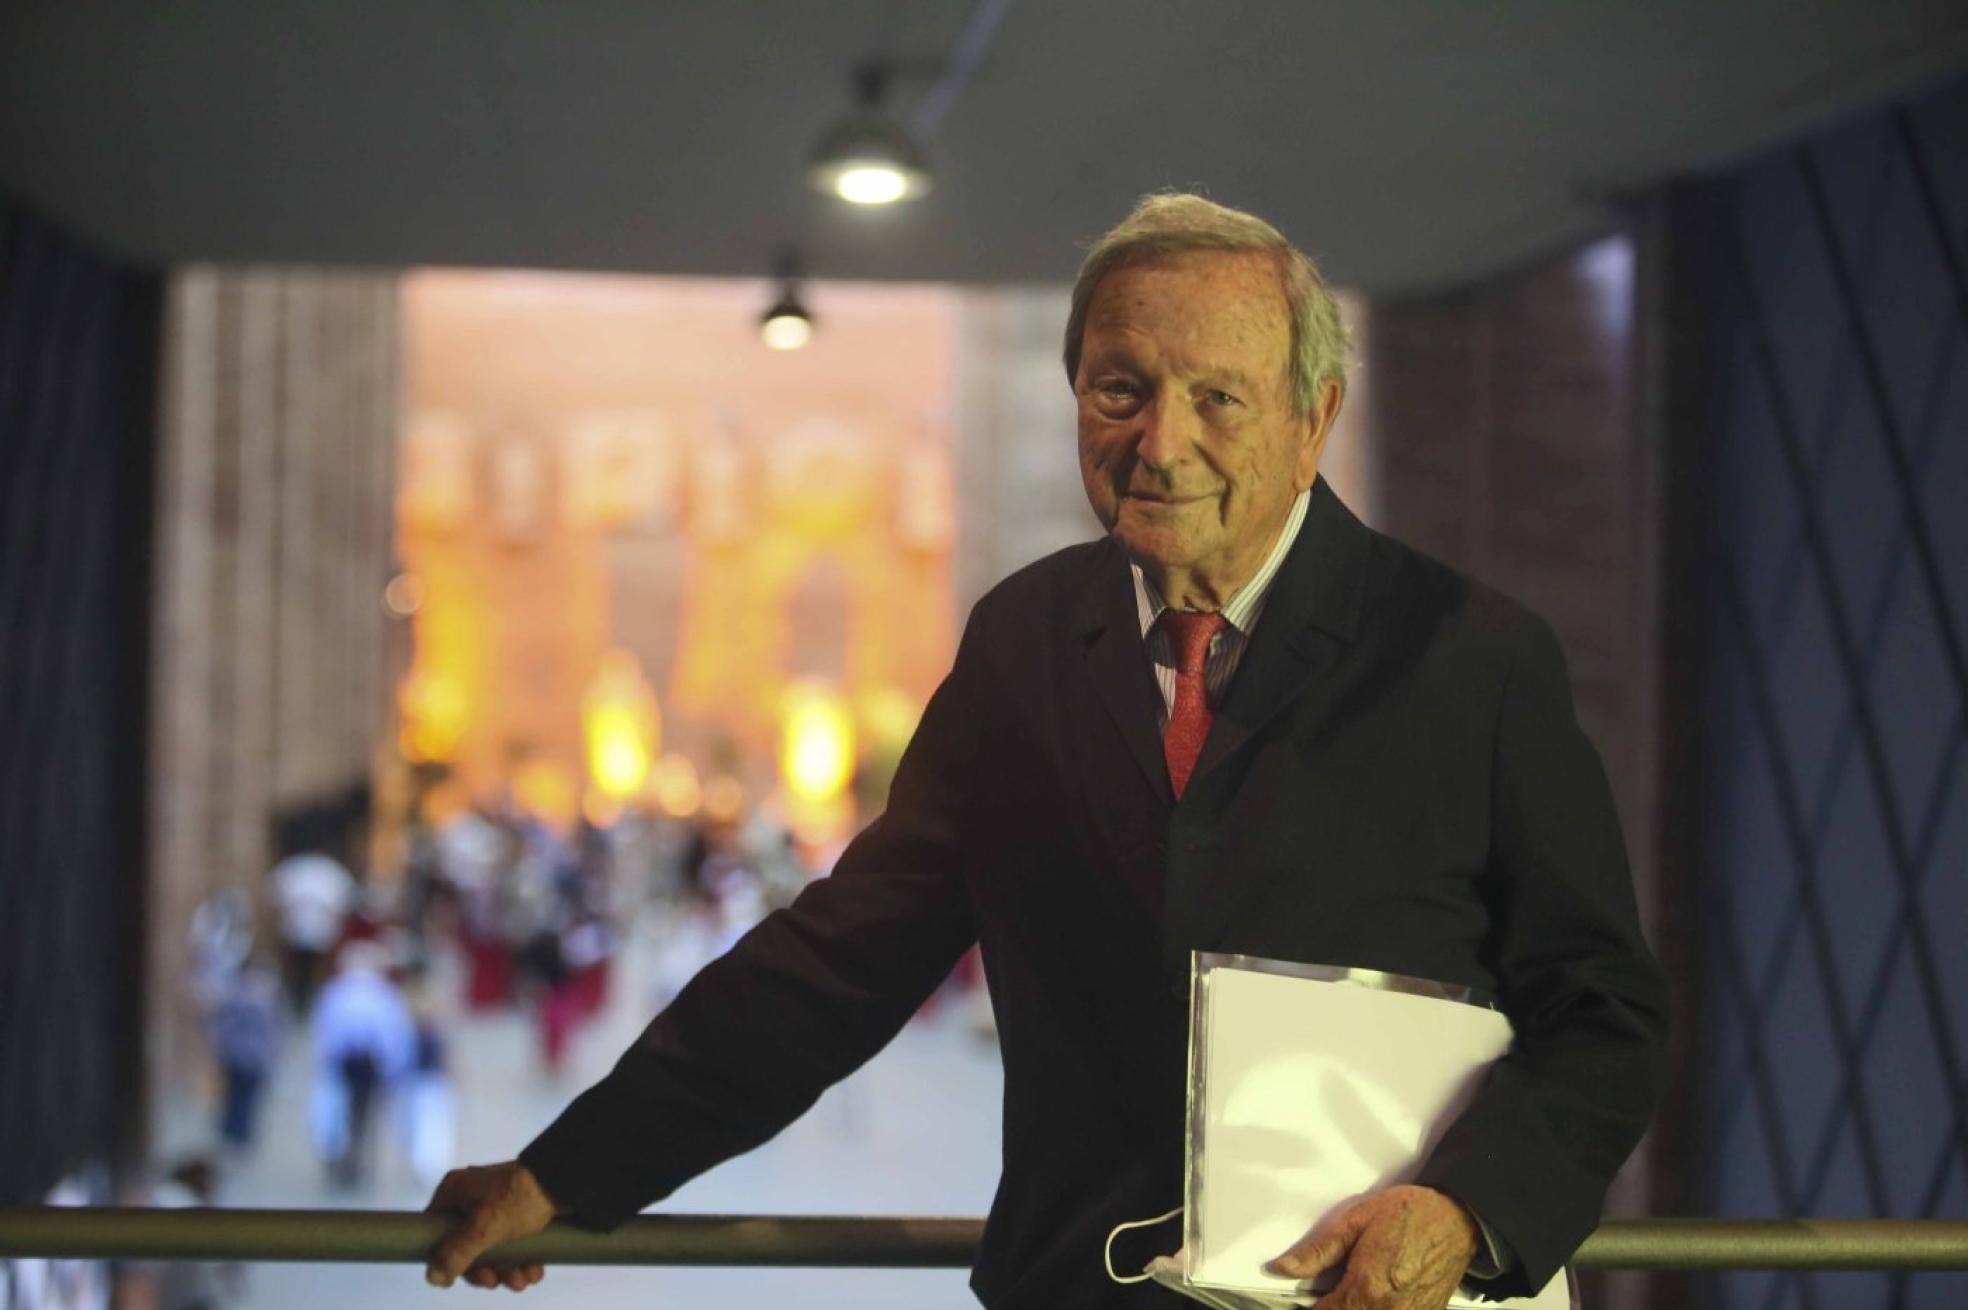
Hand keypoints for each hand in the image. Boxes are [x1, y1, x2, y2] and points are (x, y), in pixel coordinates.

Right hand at [425, 1161, 562, 1290]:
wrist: (568, 1178)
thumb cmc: (522, 1195)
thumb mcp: (485, 1228)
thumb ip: (457, 1253)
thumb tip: (433, 1276)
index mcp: (455, 1192)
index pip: (437, 1233)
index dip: (448, 1259)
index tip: (463, 1276)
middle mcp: (471, 1197)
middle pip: (466, 1245)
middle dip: (487, 1269)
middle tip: (499, 1282)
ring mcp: (495, 1204)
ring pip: (492, 1247)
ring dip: (508, 1269)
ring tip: (525, 1279)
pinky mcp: (517, 1211)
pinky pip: (512, 1241)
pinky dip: (521, 1259)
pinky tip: (534, 1271)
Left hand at [1266, 1185, 1477, 1309]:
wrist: (1457, 1217)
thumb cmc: (1410, 1214)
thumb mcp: (1355, 1221)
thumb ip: (1318, 1251)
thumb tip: (1284, 1267)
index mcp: (1366, 1288)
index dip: (1309, 1308)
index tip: (1305, 1300)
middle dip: (1334, 1307)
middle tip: (1329, 1294)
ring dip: (1354, 1308)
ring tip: (1350, 1294)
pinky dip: (1377, 1308)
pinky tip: (1373, 1297)